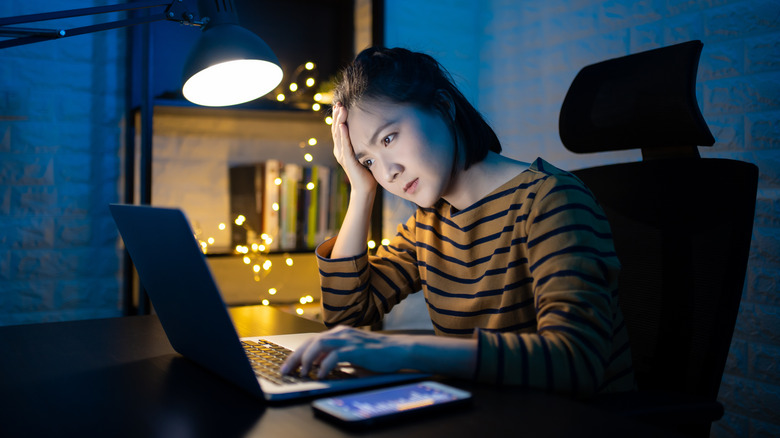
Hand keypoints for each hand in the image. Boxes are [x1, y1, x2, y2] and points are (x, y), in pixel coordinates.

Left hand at [280, 326, 412, 378]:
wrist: (400, 350)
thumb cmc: (378, 355)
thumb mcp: (352, 355)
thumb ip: (334, 357)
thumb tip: (315, 367)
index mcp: (339, 333)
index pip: (312, 342)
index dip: (297, 354)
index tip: (287, 366)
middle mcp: (341, 332)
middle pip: (311, 342)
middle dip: (295, 357)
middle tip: (285, 371)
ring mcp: (348, 339)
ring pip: (319, 345)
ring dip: (307, 360)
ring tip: (302, 373)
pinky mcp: (356, 348)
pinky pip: (335, 355)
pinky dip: (325, 365)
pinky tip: (321, 374)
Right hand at [332, 103, 376, 196]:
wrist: (365, 188)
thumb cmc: (366, 171)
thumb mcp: (364, 153)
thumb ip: (362, 143)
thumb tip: (371, 130)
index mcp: (343, 148)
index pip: (339, 130)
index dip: (338, 117)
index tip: (339, 105)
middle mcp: (340, 151)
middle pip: (336, 130)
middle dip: (337, 116)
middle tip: (338, 103)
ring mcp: (342, 156)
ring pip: (339, 135)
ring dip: (339, 121)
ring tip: (340, 109)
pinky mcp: (348, 161)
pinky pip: (345, 146)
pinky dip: (343, 135)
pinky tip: (343, 126)